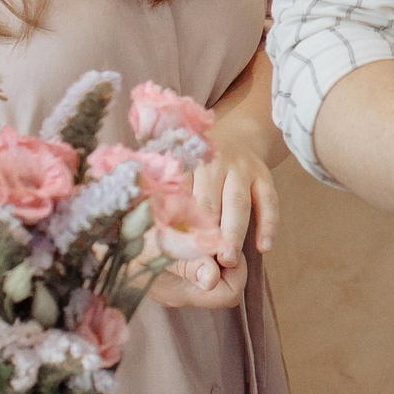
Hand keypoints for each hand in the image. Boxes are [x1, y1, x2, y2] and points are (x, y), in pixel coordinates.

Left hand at [142, 118, 283, 310]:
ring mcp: (241, 168)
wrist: (240, 133)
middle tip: (200, 260)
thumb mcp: (177, 171)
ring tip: (229, 260)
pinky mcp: (263, 175)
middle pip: (208, 200)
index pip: (176, 196)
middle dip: (205, 231)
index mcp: (184, 163)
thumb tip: (123, 233)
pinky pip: (269, 201)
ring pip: (238, 201)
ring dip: (234, 231)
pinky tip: (265, 248)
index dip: (172, 223)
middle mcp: (213, 162)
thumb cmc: (197, 167)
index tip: (165, 248)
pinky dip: (269, 224)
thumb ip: (160, 197)